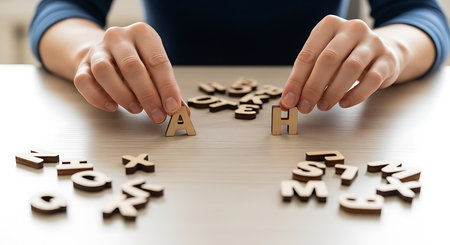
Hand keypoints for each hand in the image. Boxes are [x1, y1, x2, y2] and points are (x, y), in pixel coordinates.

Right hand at [73, 22, 183, 122]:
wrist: (106, 51)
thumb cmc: (138, 60)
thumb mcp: (155, 67)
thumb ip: (168, 88)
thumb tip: (182, 111)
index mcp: (142, 33)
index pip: (157, 61)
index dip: (166, 87)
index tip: (172, 107)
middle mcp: (118, 37)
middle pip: (132, 67)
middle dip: (147, 95)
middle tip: (157, 114)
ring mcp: (97, 50)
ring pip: (104, 72)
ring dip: (123, 95)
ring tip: (136, 109)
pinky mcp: (81, 64)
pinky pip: (84, 81)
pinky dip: (98, 97)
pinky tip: (112, 107)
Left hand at [280, 15, 400, 112]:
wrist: (384, 51)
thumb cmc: (346, 56)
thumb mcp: (323, 58)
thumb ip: (306, 76)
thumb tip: (288, 100)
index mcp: (329, 25)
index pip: (308, 54)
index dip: (296, 80)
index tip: (289, 100)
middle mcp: (352, 29)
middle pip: (328, 60)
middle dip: (313, 87)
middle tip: (305, 106)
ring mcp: (372, 42)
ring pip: (350, 68)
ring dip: (333, 92)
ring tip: (323, 106)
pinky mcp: (388, 59)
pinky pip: (372, 79)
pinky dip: (355, 94)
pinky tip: (344, 103)